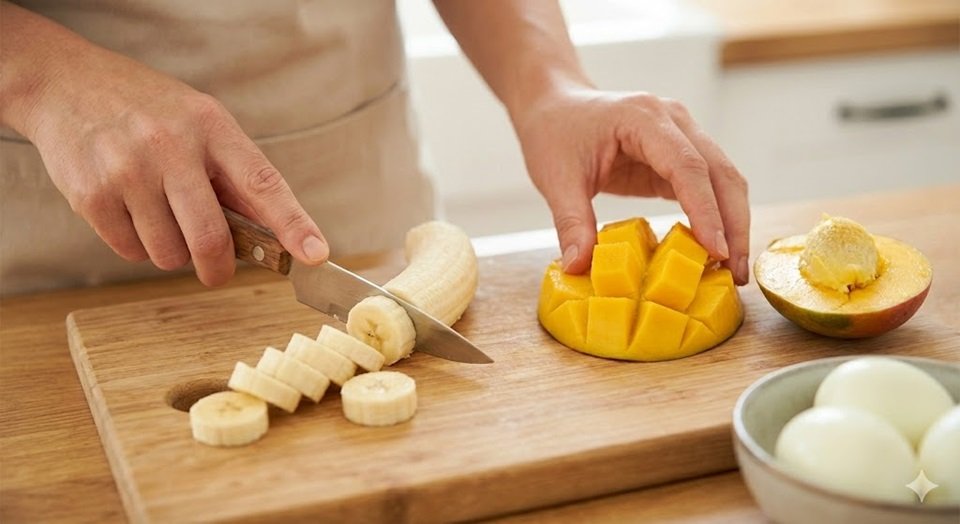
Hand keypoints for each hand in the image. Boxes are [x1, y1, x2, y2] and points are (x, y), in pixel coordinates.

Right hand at [18, 41, 327, 285]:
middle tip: (217, 272)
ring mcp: (127, 171)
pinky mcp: (91, 195)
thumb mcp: (202, 122)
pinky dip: (138, 246)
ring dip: (173, 252)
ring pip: (168, 254)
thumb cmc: (149, 110)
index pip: (262, 183)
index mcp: (211, 127)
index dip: (293, 224)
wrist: (66, 85)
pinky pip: (131, 251)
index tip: (315, 254)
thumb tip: (274, 234)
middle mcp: (170, 147)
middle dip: (218, 269)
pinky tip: (131, 211)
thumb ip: (235, 174)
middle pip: (209, 237)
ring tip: (160, 216)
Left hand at [514, 88, 749, 284]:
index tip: (717, 251)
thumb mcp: (556, 178)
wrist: (556, 105)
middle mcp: (674, 121)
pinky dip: (715, 219)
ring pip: (723, 180)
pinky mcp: (678, 157)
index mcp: (645, 118)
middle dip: (734, 224)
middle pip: (721, 173)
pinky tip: (713, 253)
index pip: (688, 166)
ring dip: (733, 224)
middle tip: (736, 273)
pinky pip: (707, 188)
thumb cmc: (554, 132)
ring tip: (733, 271)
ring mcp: (682, 136)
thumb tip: (579, 267)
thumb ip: (571, 222)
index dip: (706, 211)